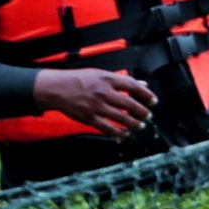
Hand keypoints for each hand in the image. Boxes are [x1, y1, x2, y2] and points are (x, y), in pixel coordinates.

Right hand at [32, 66, 154, 135]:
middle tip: (147, 115)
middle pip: (130, 104)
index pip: (133, 86)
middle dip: (142, 112)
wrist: (55, 88)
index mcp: (106, 79)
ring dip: (134, 123)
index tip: (153, 101)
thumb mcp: (99, 74)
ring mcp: (96, 106)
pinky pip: (108, 128)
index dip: (146, 95)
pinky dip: (118, 132)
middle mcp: (103, 92)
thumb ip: (121, 80)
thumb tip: (142, 84)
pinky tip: (124, 133)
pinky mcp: (89, 117)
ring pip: (122, 118)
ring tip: (140, 125)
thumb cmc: (77, 79)